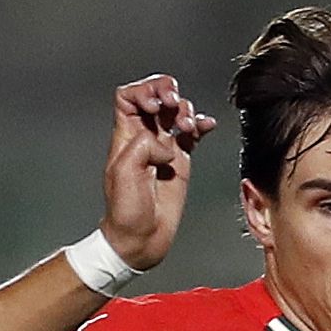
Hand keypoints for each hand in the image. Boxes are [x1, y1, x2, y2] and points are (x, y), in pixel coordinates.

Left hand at [94, 75, 216, 272]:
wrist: (139, 238)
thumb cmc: (126, 212)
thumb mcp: (125, 173)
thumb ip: (144, 146)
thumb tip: (167, 144)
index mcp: (125, 136)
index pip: (128, 96)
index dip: (144, 91)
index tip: (155, 105)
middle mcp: (144, 137)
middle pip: (155, 97)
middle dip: (167, 93)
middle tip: (173, 105)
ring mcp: (163, 147)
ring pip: (176, 112)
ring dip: (186, 112)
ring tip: (187, 128)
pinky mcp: (180, 160)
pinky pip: (193, 133)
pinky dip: (201, 124)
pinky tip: (205, 126)